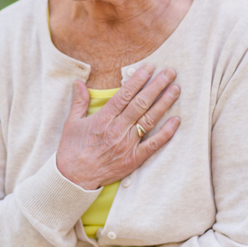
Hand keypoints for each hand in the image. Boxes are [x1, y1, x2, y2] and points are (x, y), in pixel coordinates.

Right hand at [56, 64, 179, 190]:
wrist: (73, 178)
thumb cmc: (71, 150)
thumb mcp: (71, 123)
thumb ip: (79, 101)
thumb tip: (78, 82)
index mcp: (103, 119)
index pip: (125, 94)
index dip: (138, 79)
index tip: (150, 68)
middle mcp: (117, 129)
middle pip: (141, 103)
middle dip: (156, 86)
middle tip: (170, 72)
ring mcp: (127, 145)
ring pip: (149, 120)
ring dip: (164, 103)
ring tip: (175, 89)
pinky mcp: (133, 159)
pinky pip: (153, 144)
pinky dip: (166, 133)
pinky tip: (176, 120)